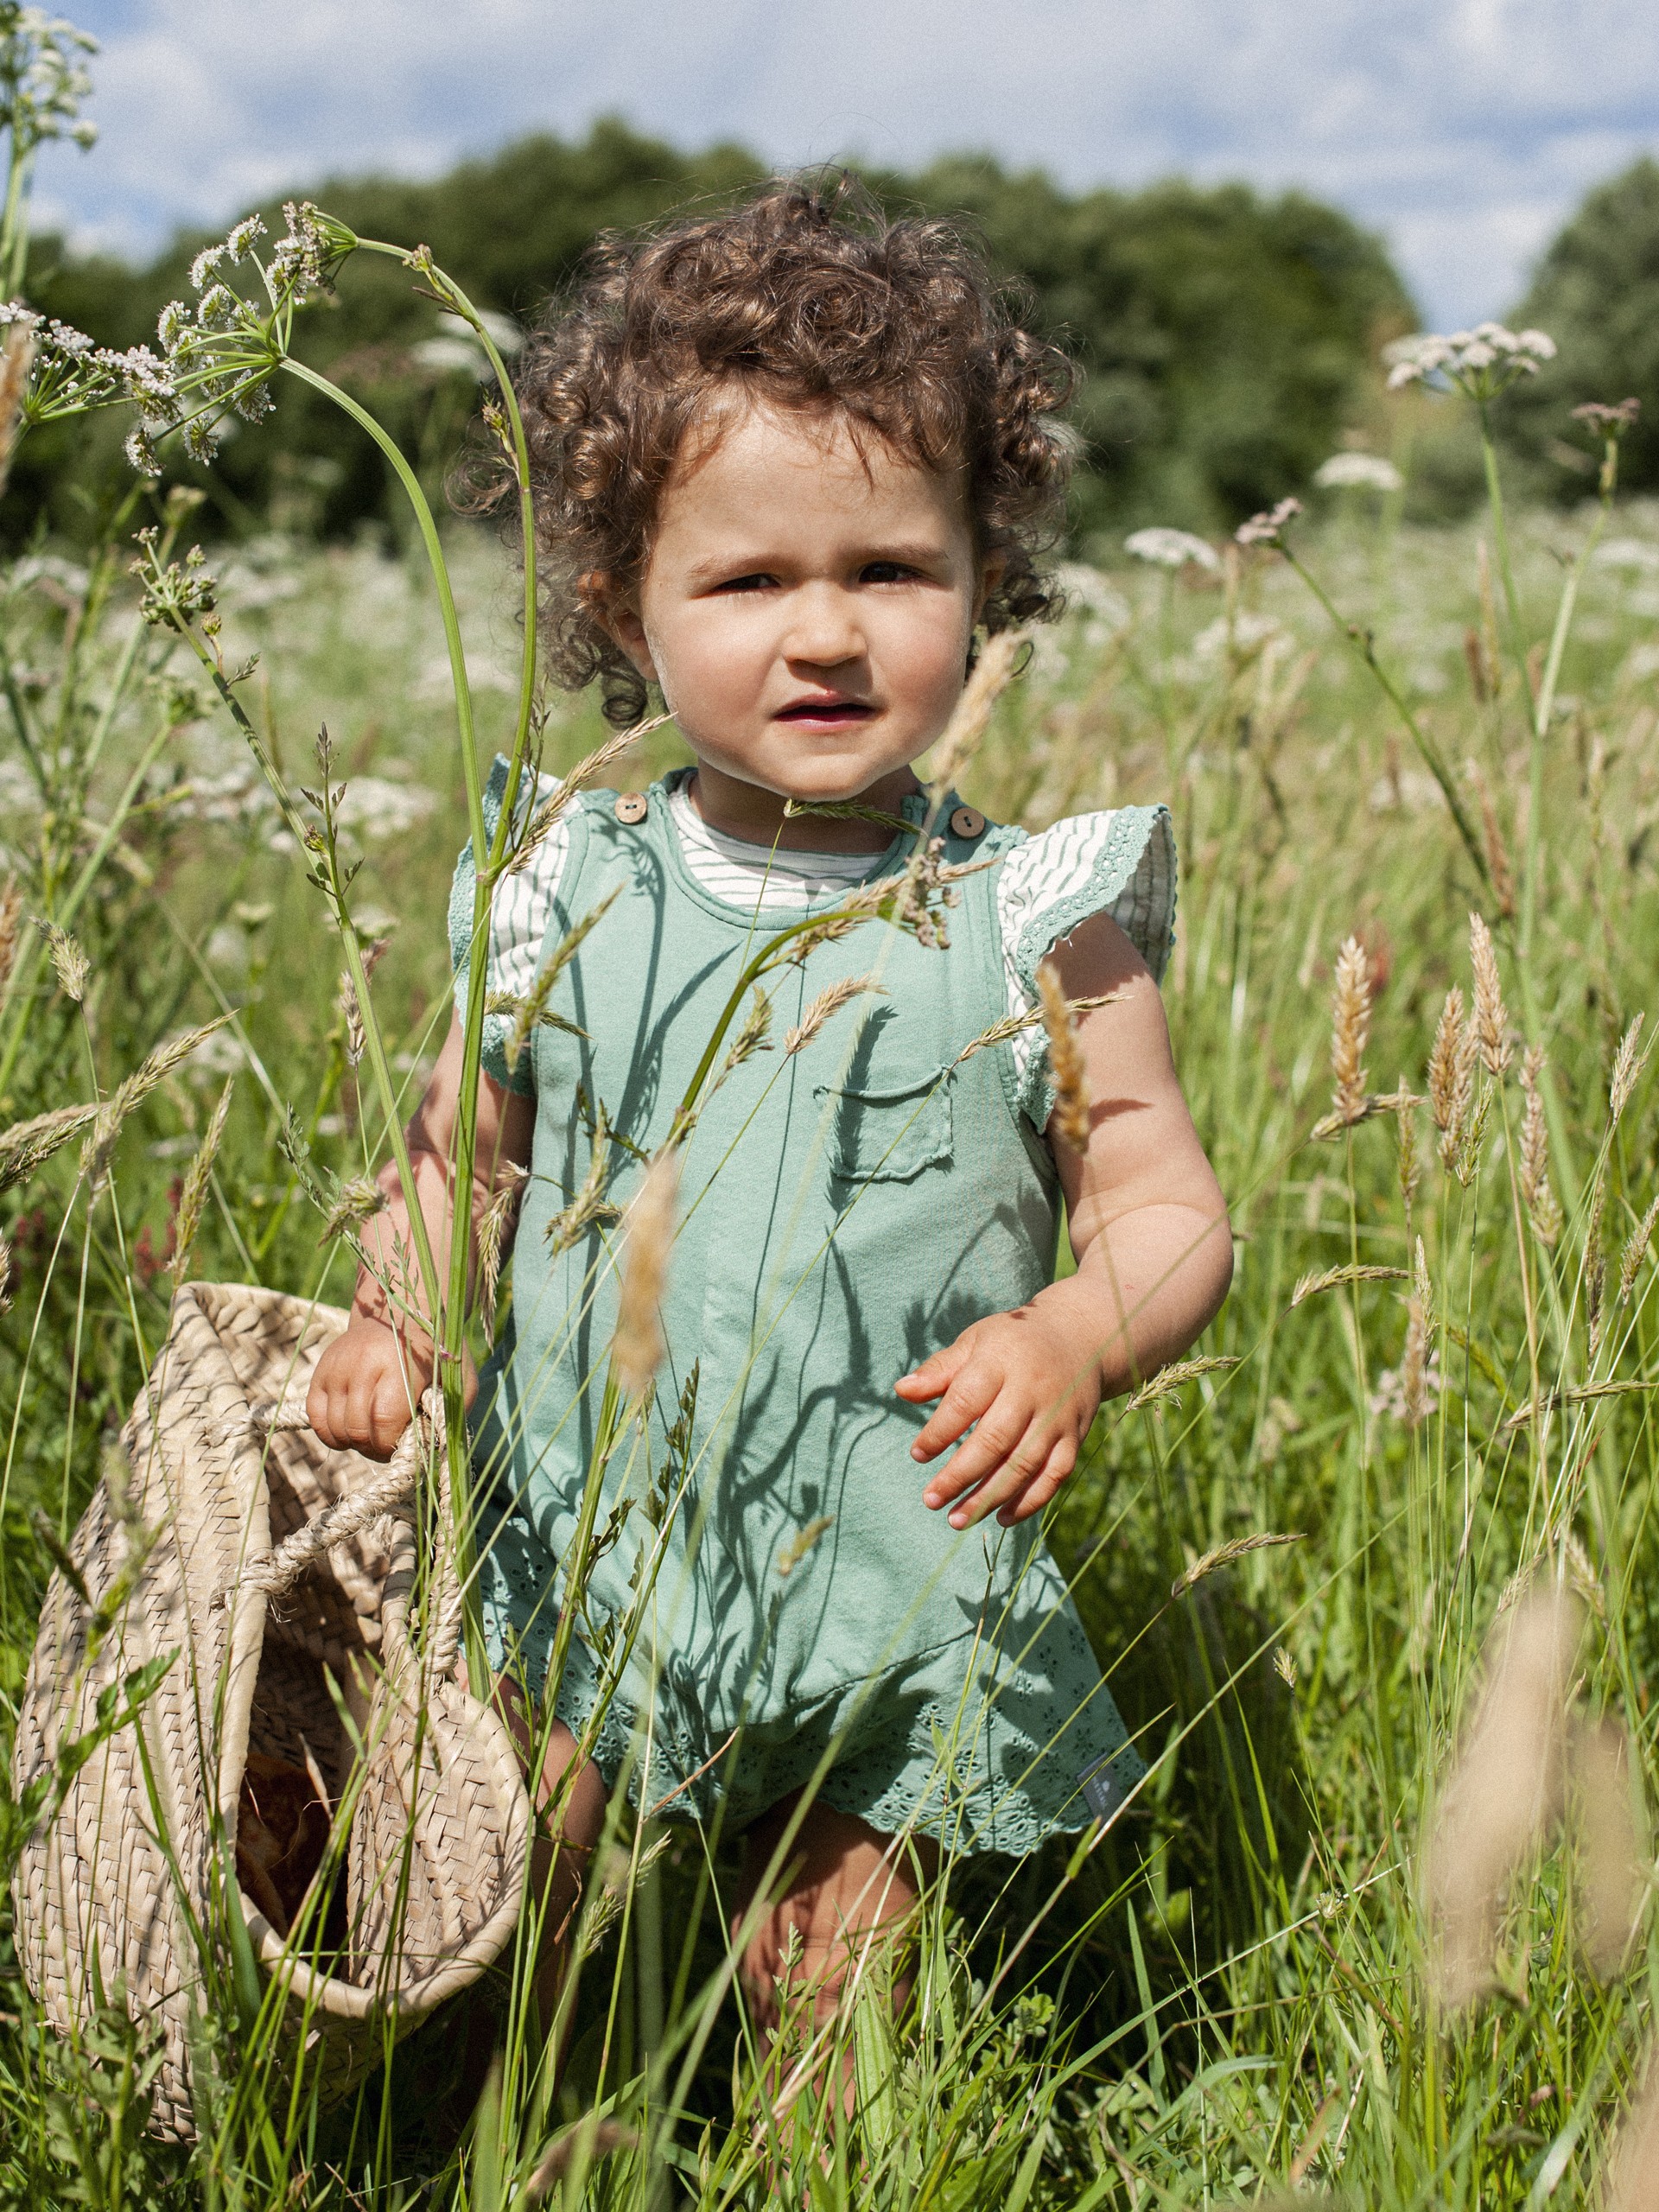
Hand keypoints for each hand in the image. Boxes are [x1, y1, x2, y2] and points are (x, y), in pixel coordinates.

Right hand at [307, 1315, 472, 1459]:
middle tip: (387, 1446)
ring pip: (334, 1427)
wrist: (399, 1314)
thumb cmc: (433, 1354)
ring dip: (353, 1443)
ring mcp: (337, 1366)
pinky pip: (316, 1417)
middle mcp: (362, 1363)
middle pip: (356, 1428)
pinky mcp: (321, 1371)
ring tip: (373, 1435)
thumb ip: (449, 1413)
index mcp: (399, 1363)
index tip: (401, 1446)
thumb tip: (431, 1450)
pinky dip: (332, 1434)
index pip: (383, 1420)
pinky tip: (352, 1429)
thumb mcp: (458, 1378)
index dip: (389, 1444)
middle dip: (372, 1449)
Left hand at [895, 1283, 1102, 1528]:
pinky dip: (1030, 1500)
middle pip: (995, 1440)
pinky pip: (1055, 1474)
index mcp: (1000, 1361)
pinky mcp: (1075, 1436)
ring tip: (957, 1519)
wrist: (1079, 1338)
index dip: (939, 1432)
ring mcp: (1057, 1415)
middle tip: (931, 1500)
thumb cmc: (1012, 1344)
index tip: (917, 1454)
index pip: (965, 1401)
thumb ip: (940, 1369)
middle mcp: (1032, 1390)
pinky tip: (1002, 1518)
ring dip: (990, 1496)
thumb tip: (901, 1390)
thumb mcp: (975, 1342)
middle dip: (960, 1475)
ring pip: (1024, 1463)